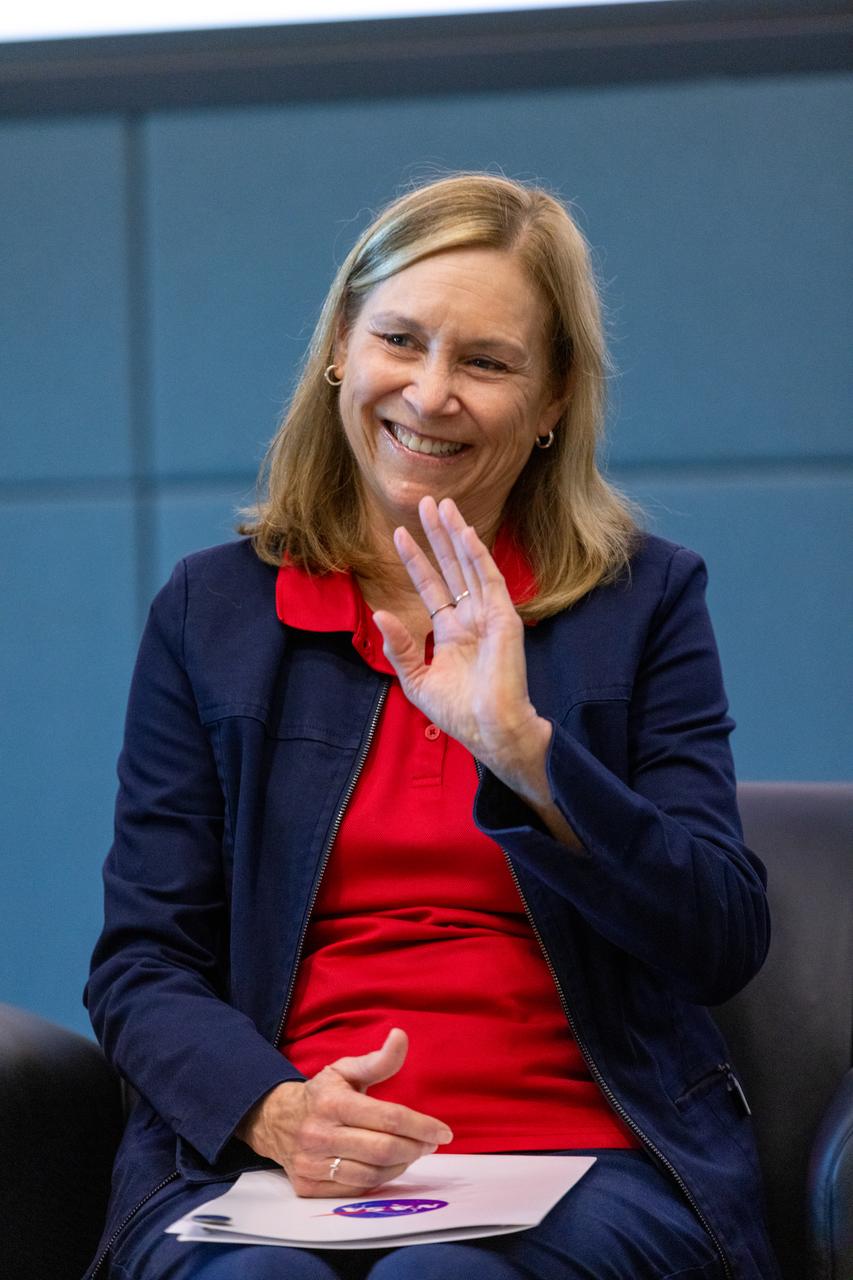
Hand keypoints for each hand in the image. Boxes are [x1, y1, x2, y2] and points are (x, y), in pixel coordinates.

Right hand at [236, 1028, 452, 1196]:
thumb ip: (378, 1060)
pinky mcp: (308, 1187)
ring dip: (401, 1164)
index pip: (389, 1118)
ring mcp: (312, 1165)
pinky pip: (356, 1189)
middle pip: (383, 1150)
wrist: (274, 1120)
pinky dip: (380, 1178)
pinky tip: (388, 1165)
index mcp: (332, 1103)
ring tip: (412, 1151)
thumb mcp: (345, 1070)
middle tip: (430, 1142)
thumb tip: (401, 1036)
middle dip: (416, 1147)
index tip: (444, 1132)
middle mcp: (320, 1135)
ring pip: (373, 1174)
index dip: (421, 1126)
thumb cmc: (320, 1094)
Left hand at [373, 496, 551, 807]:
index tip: (398, 534)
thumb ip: (400, 647)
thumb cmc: (458, 714)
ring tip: (443, 505)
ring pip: (471, 565)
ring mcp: (489, 615)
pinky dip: (478, 555)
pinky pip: (489, 580)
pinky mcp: (503, 618)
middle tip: (425, 502)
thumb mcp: (417, 680)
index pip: (431, 587)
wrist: (490, 731)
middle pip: (452, 567)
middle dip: (438, 535)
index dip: (416, 560)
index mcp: (452, 632)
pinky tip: (465, 533)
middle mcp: (471, 617)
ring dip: (457, 534)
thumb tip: (379, 613)